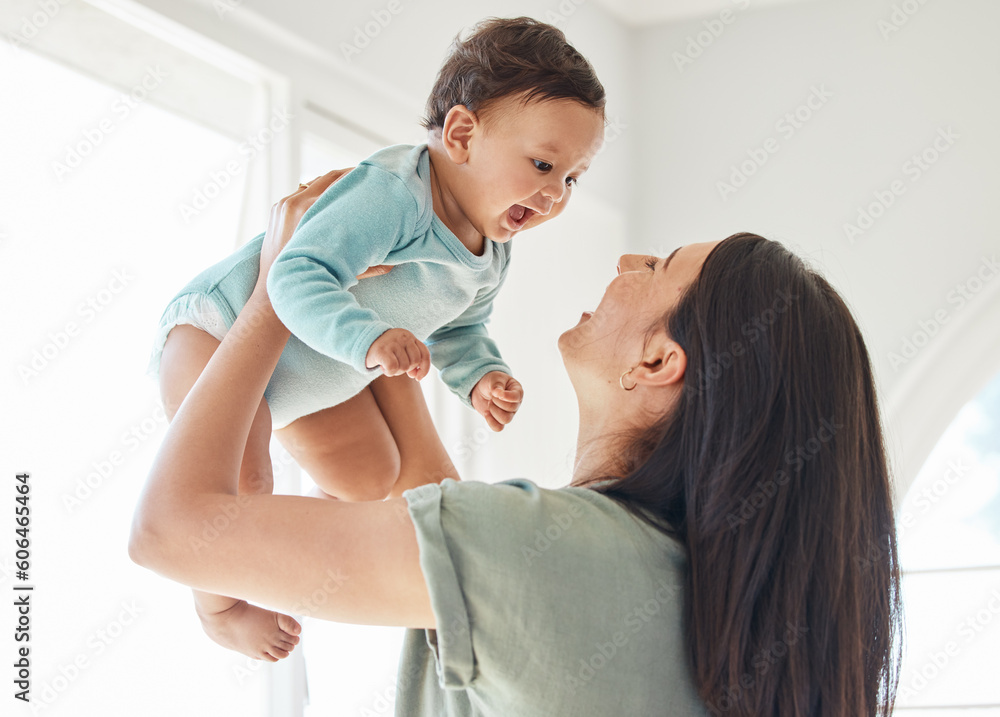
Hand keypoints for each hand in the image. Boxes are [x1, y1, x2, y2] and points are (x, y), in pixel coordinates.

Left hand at [253, 168, 392, 295]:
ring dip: (331, 185)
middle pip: (327, 178)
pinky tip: (329, 201)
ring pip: (313, 184)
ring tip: (350, 189)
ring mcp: (283, 205)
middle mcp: (295, 203)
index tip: (374, 177)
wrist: (276, 292)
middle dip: (348, 177)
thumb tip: (397, 261)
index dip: (358, 176)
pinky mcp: (277, 209)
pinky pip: (300, 194)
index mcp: (310, 211)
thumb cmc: (311, 282)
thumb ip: (372, 264)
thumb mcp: (345, 272)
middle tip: (367, 179)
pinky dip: (316, 194)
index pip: (339, 180)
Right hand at [365, 328, 430, 379]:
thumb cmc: (385, 350)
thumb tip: (416, 376)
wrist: (363, 341)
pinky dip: (389, 372)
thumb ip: (411, 360)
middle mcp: (404, 337)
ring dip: (396, 371)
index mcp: (410, 336)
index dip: (424, 368)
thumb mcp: (401, 350)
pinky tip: (382, 367)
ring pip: (404, 367)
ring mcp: (393, 342)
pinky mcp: (382, 350)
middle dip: (406, 369)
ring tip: (387, 365)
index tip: (417, 377)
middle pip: (414, 362)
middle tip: (395, 366)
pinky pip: (393, 368)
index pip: (425, 354)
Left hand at [471, 371, 522, 431]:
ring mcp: (508, 414)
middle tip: (492, 396)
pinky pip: (498, 428)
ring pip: (505, 420)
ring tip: (489, 403)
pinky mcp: (499, 420)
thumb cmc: (492, 382)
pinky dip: (491, 422)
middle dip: (497, 402)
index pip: (517, 397)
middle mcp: (515, 404)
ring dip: (494, 411)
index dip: (506, 397)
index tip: (496, 393)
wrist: (481, 388)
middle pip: (511, 409)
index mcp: (517, 392)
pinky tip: (486, 413)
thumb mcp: (494, 379)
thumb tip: (499, 394)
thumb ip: (497, 386)